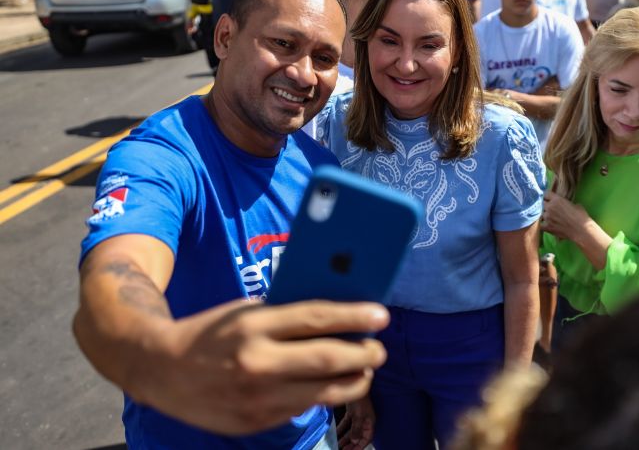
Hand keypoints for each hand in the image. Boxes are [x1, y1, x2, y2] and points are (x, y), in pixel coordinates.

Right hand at [129, 299, 388, 435]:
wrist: (160, 369)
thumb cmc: (210, 332)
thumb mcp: (243, 311)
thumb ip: (284, 315)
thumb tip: (335, 317)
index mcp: (253, 325)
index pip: (317, 318)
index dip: (354, 316)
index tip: (382, 315)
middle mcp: (257, 362)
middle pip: (328, 358)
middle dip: (365, 354)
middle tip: (379, 348)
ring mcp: (257, 397)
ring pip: (324, 392)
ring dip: (354, 380)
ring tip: (365, 370)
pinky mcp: (255, 422)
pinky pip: (302, 408)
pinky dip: (323, 395)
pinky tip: (332, 385)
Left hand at [337, 396, 375, 449]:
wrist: (355, 382)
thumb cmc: (360, 399)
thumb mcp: (359, 415)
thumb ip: (357, 429)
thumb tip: (355, 441)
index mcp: (370, 422)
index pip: (367, 438)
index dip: (361, 446)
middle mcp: (365, 420)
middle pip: (359, 436)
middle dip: (352, 444)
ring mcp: (358, 416)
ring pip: (352, 430)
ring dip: (346, 438)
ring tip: (339, 445)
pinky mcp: (352, 412)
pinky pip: (346, 424)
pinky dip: (341, 429)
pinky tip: (335, 433)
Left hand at [541, 190, 589, 240]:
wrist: (581, 230)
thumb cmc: (581, 217)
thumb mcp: (575, 205)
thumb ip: (567, 203)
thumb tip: (565, 205)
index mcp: (557, 199)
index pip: (546, 194)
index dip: (548, 196)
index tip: (550, 199)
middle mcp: (550, 207)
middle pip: (543, 203)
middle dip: (546, 205)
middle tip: (552, 209)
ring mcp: (547, 217)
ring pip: (542, 214)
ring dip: (546, 215)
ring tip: (552, 218)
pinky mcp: (547, 227)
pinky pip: (541, 224)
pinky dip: (544, 224)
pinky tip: (548, 225)